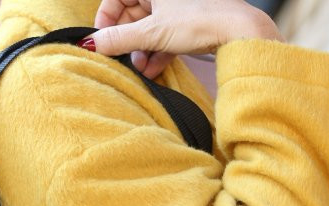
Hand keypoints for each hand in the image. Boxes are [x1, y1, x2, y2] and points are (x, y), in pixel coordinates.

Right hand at [91, 0, 284, 78]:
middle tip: (121, 59)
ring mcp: (174, 10)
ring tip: (140, 68)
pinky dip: (155, 55)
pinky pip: (162, 40)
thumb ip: (119, 39)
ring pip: (146, 30)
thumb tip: (90, 44)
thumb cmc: (200, 20)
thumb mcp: (153, 31)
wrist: (237, 32)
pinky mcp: (185, 27)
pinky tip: (152, 71)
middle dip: (125, 41)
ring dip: (140, 52)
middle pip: (131, 16)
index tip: (102, 41)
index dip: (106, 20)